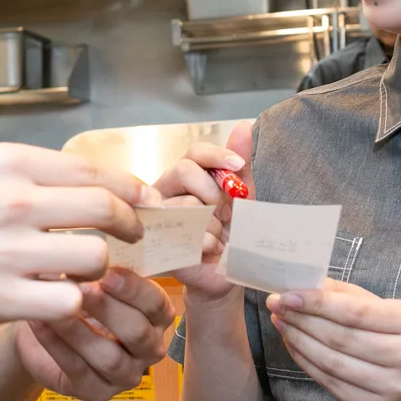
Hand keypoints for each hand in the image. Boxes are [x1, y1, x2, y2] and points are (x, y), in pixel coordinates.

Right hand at [0, 143, 157, 329]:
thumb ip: (39, 174)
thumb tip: (107, 185)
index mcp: (9, 164)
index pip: (96, 171)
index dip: (133, 190)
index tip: (146, 203)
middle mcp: (10, 202)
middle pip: (107, 210)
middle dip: (132, 227)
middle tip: (135, 238)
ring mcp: (6, 251)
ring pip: (95, 257)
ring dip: (102, 267)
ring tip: (89, 269)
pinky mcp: (1, 298)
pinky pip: (69, 300)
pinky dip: (74, 300)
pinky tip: (62, 295)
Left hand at [13, 269, 175, 400]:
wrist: (44, 325)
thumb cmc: (75, 292)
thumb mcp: (91, 273)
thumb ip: (99, 261)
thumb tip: (90, 238)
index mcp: (156, 316)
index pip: (157, 305)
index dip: (134, 289)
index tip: (107, 270)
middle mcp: (147, 348)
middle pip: (138, 333)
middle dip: (109, 309)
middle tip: (83, 288)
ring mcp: (125, 375)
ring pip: (111, 358)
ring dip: (81, 331)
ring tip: (58, 306)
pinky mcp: (96, 392)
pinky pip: (78, 371)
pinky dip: (57, 345)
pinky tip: (39, 322)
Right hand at [152, 122, 253, 300]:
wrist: (228, 273)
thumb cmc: (233, 233)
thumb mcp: (242, 196)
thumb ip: (241, 164)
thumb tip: (242, 126)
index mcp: (185, 177)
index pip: (194, 153)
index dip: (216, 155)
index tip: (238, 165)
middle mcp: (166, 192)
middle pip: (183, 169)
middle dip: (212, 190)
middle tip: (226, 211)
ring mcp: (158, 217)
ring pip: (185, 203)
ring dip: (213, 222)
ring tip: (219, 236)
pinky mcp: (158, 243)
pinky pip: (185, 233)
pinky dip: (208, 242)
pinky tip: (211, 250)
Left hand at [268, 279, 400, 400]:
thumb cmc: (388, 331)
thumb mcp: (374, 304)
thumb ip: (340, 293)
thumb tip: (299, 284)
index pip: (355, 312)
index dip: (317, 303)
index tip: (287, 295)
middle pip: (340, 338)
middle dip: (302, 320)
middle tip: (276, 306)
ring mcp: (392, 387)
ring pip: (332, 362)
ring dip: (299, 341)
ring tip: (281, 323)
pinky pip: (330, 382)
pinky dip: (306, 362)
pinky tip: (293, 345)